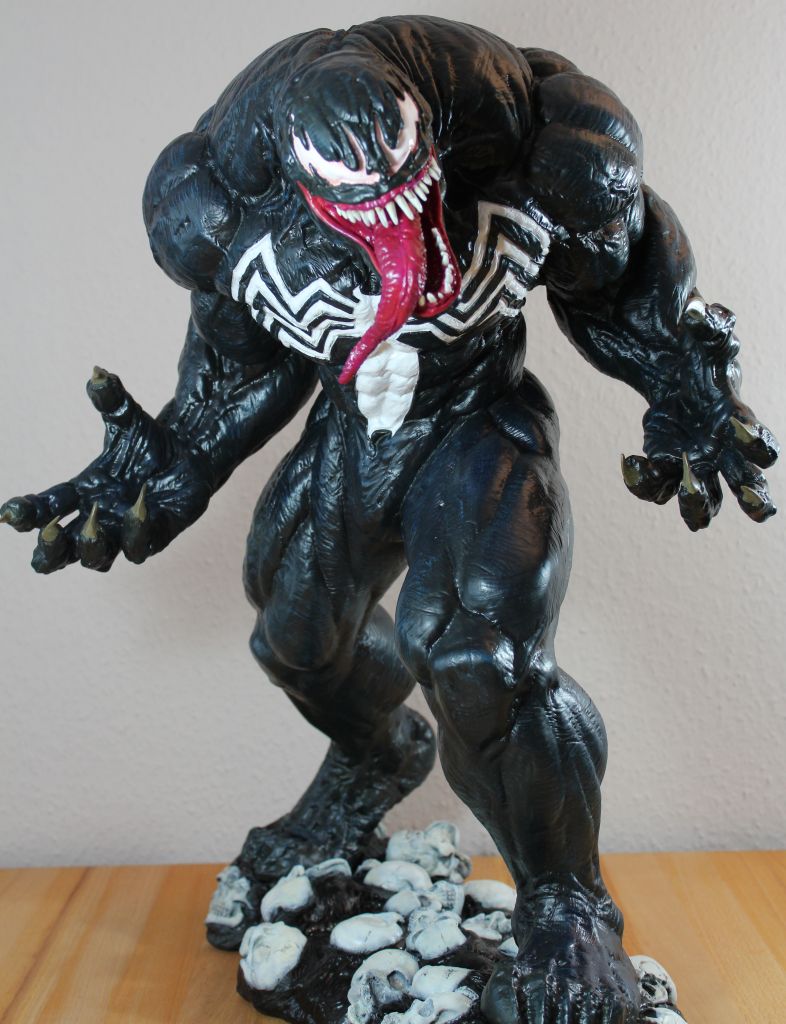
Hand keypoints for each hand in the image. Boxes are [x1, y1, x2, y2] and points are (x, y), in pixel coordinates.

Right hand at [1, 368, 212, 571]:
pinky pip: (143, 545)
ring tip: (90, 527)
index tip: (9, 513)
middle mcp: (99, 520)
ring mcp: (126, 532)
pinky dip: (137, 532)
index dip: (26, 514)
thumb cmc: (150, 442)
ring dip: (90, 547)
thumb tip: (99, 374)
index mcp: (82, 494)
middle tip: (47, 535)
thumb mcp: (127, 418)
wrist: (191, 454)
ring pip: (98, 559)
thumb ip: (110, 400)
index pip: (46, 509)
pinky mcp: (159, 534)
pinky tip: (137, 510)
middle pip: (61, 551)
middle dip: (49, 551)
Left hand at [621, 298, 778, 530]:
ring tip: (685, 491)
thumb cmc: (687, 338)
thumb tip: (697, 314)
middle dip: (754, 498)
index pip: (758, 442)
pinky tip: (630, 461)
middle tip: (749, 500)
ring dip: (698, 507)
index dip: (755, 445)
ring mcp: (692, 456)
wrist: (656, 342)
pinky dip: (645, 483)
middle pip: (749, 484)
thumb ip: (706, 325)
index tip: (736, 433)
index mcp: (734, 416)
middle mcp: (720, 444)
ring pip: (705, 499)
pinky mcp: (662, 457)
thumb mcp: (700, 327)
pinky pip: (659, 486)